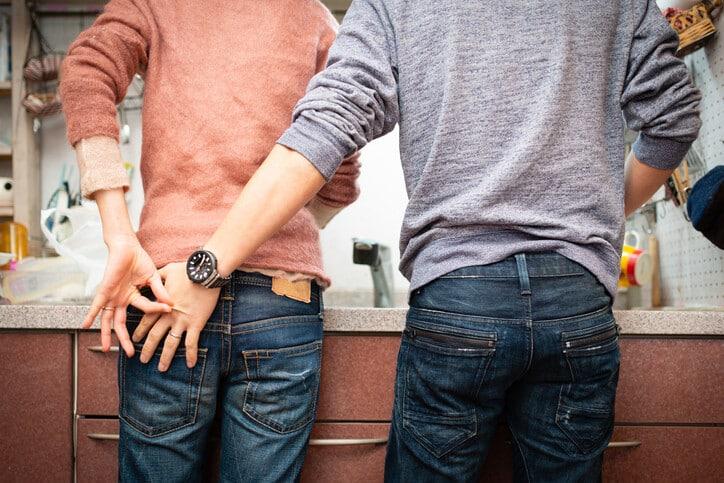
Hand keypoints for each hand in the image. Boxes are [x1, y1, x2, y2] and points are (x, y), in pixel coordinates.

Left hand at [82, 236, 172, 355]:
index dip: (156, 311)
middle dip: (125, 339)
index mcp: (133, 297)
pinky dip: (90, 315)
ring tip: (107, 348)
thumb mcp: (153, 277)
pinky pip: (96, 305)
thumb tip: (172, 304)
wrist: (127, 246)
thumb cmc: (139, 260)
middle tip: (132, 353)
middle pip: (121, 324)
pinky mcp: (105, 290)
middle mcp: (121, 299)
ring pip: (108, 319)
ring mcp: (112, 296)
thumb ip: (160, 291)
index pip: (145, 309)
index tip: (168, 311)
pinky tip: (86, 325)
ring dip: (107, 334)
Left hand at [132, 262, 219, 370]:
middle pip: (154, 336)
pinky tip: (190, 364)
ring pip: (170, 343)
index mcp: (161, 304)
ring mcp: (182, 321)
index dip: (139, 332)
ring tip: (161, 368)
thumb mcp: (168, 270)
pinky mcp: (196, 324)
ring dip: (165, 357)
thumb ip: (157, 276)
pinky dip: (191, 354)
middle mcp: (169, 315)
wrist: (205, 273)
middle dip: (147, 349)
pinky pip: (191, 343)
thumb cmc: (187, 270)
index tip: (134, 340)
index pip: (146, 321)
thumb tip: (151, 276)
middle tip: (142, 359)